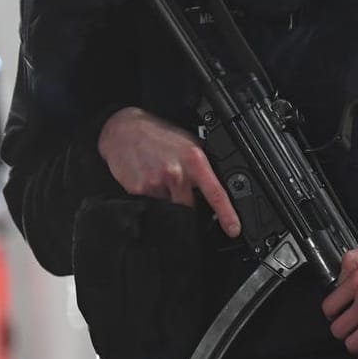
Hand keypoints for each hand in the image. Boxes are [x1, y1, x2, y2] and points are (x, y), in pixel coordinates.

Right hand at [97, 107, 240, 236]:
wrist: (123, 130)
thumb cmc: (159, 136)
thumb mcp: (188, 144)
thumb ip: (202, 167)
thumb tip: (217, 187)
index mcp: (193, 160)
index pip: (215, 193)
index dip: (227, 214)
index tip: (233, 229)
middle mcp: (175, 173)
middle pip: (190, 207)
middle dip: (189, 204)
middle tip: (179, 187)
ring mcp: (155, 183)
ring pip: (170, 207)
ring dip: (168, 198)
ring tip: (161, 177)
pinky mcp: (138, 191)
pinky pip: (151, 203)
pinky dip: (153, 195)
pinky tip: (149, 178)